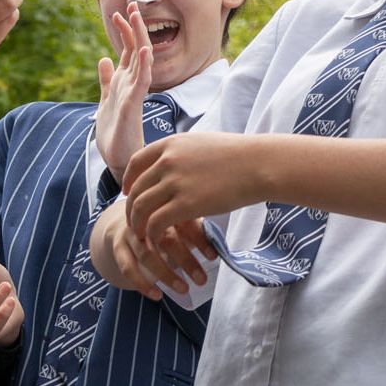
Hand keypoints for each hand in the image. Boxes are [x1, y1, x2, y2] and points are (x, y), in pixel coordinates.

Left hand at [95, 3, 152, 182]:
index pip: (129, 49)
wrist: (119, 160)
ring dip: (138, 37)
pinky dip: (144, 65)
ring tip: (136, 16)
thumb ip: (107, 80)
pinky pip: (141, 82)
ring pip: (140, 59)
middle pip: (136, 48)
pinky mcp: (133, 105)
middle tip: (132, 3)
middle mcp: (133, 84)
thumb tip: (103, 59)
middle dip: (134, 26)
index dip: (126, 30)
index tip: (121, 10)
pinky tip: (144, 50)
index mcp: (125, 81)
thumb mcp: (106, 100)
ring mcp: (134, 93)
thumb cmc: (115, 132)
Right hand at [96, 203, 214, 299]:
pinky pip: (127, 267)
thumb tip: (219, 247)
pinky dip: (141, 283)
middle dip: (186, 261)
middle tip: (202, 280)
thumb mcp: (180, 221)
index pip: (184, 223)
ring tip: (184, 289)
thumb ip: (196, 230)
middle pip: (167, 239)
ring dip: (165, 274)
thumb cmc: (164, 222)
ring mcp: (131, 233)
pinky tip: (157, 296)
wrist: (126, 218)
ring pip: (147, 254)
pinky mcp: (119, 247)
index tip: (214, 258)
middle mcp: (146, 219)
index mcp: (165, 207)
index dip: (200, 241)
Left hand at [124, 132, 255, 242]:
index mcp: (169, 144)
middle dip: (130, 207)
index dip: (128, 180)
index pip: (135, 162)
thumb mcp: (200, 143)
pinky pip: (156, 223)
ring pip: (141, 207)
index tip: (127, 192)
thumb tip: (173, 161)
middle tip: (133, 221)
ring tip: (142, 236)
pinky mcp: (185, 204)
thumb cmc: (237, 155)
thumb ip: (181, 153)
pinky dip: (151, 235)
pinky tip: (156, 242)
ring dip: (137, 224)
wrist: (257, 164)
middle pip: (136, 188)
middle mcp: (167, 161)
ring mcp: (174, 182)